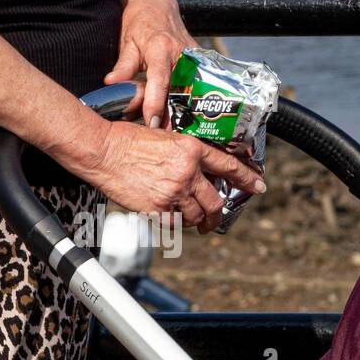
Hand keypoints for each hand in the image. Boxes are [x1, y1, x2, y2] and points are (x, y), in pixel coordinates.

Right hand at [74, 121, 266, 233]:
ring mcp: (173, 192)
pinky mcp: (158, 208)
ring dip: (195, 221)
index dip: (247, 178)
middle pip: (215, 202)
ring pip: (197, 216)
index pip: (228, 166)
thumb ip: (185, 153)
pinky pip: (176, 224)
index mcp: (191, 150)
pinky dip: (175, 224)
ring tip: (188, 220)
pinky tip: (169, 218)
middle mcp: (187, 172)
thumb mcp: (164, 135)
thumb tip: (199, 168)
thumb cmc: (126, 139)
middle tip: (215, 222)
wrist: (101, 150)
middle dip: (218, 216)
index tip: (259, 186)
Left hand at [104, 0, 196, 129]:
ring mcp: (195, 60)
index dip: (156, 102)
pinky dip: (196, 105)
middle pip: (181, 92)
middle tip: (168, 139)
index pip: (159, 79)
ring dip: (188, 115)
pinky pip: (200, 88)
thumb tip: (111, 83)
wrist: (158, 6)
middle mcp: (182, 55)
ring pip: (194, 93)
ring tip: (182, 136)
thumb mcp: (127, 42)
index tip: (152, 122)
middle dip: (176, 117)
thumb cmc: (138, 23)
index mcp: (161, 48)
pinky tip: (193, 123)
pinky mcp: (202, 64)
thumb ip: (123, 65)